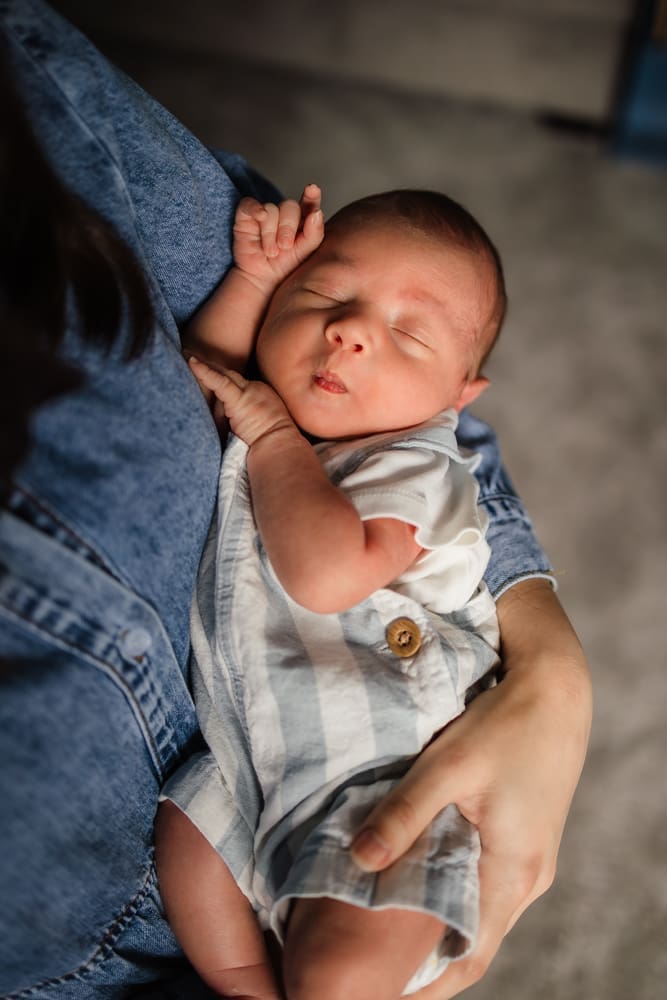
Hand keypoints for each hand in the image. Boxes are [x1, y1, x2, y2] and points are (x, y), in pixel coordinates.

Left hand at [189, 357, 295, 446]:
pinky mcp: (240, 401)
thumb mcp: (261, 427)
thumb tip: (229, 425)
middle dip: (211, 366)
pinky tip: (192, 363)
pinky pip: (220, 383)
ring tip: (185, 355)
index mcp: (261, 395)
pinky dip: (205, 373)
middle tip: (190, 354)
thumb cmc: (272, 446)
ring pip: (223, 375)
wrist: (280, 449)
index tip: (204, 368)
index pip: (236, 383)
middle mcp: (256, 390)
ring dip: (204, 366)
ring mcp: (249, 393)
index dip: (219, 376)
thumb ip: (244, 420)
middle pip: (229, 375)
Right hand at [233, 183, 323, 293]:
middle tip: (284, 247)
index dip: (311, 195)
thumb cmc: (285, 266)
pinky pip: (249, 204)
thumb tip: (316, 212)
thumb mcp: (305, 252)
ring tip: (270, 252)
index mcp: (302, 221)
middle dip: (287, 228)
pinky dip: (255, 209)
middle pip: (290, 206)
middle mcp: (284, 215)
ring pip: (271, 210)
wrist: (263, 280)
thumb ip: (314, 233)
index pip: (308, 204)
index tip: (312, 189)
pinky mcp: (246, 217)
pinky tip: (260, 216)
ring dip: (271, 233)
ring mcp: (265, 214)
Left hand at [350, 579, 591, 996]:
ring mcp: (531, 860)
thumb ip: (403, 815)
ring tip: (385, 929)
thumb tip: (357, 862)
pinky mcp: (525, 839)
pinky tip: (420, 880)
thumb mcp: (447, 766)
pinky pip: (488, 884)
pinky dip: (454, 893)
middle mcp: (528, 877)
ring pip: (479, 911)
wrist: (556, 688)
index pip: (468, 956)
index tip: (378, 991)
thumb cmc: (505, 724)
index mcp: (514, 871)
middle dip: (426, 960)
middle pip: (473, 940)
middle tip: (370, 966)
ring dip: (439, 924)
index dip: (425, 982)